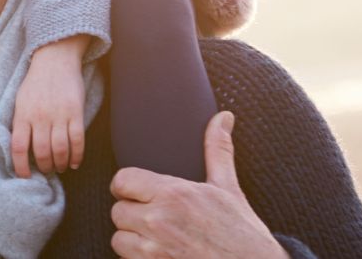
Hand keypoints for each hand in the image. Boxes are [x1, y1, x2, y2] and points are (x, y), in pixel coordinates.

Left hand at [11, 35, 87, 177]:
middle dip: (45, 166)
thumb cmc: (35, 83)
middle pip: (41, 151)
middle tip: (47, 171)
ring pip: (60, 149)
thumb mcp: (20, 101)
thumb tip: (20, 149)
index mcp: (22, 114)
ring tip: (60, 168)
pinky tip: (75, 163)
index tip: (25, 176)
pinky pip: (77, 140)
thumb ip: (20, 123)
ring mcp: (59, 115)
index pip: (18, 147)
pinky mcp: (75, 112)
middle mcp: (40, 117)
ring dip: (60, 163)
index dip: (21, 166)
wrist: (55, 60)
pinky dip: (77, 155)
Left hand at [109, 111, 287, 257]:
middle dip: (133, 213)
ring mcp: (154, 250)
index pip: (122, 180)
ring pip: (118, 238)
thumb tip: (224, 116)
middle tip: (154, 217)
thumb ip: (217, 150)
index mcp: (174, 194)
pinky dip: (138, 258)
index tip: (140, 192)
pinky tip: (161, 253)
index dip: (128, 186)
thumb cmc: (243, 233)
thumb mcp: (229, 189)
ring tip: (157, 237)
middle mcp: (159, 220)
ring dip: (132, 238)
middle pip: (118, 210)